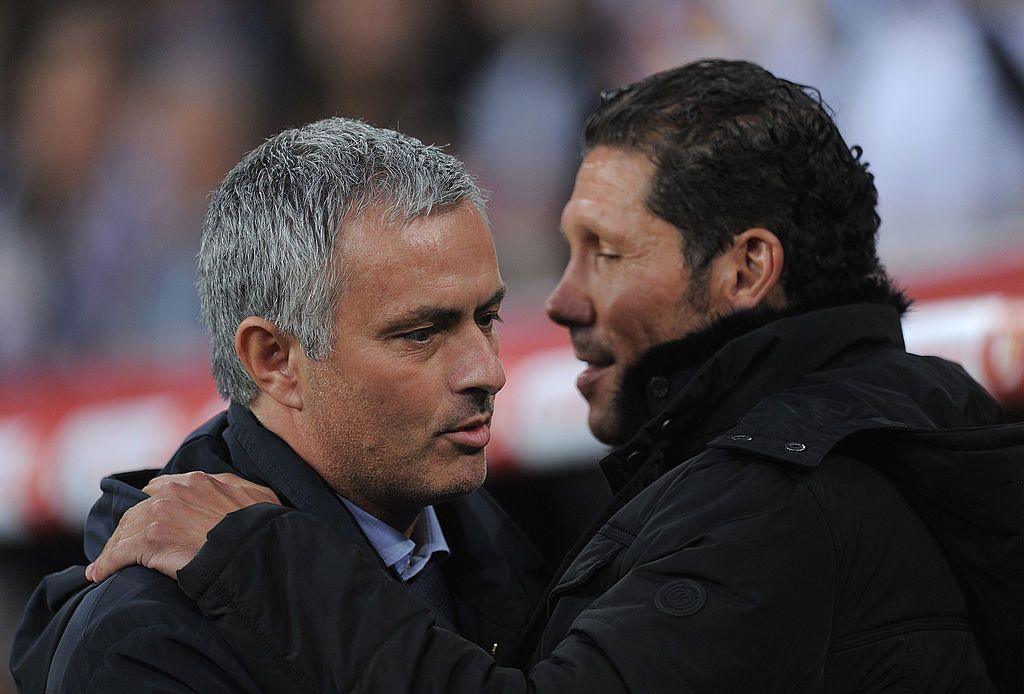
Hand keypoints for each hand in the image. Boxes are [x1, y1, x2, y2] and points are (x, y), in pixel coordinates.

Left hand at [85, 471, 280, 582]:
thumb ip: (236, 487)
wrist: (251, 550)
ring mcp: (159, 516)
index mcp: (196, 481)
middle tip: (122, 547)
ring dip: (114, 548)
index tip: (147, 519)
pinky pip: (118, 553)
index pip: (161, 488)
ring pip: (125, 531)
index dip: (151, 505)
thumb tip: (230, 489)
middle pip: (138, 510)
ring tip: (105, 564)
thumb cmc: (260, 527)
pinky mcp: (150, 541)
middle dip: (128, 529)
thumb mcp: (258, 495)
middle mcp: (173, 493)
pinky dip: (105, 564)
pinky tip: (98, 574)